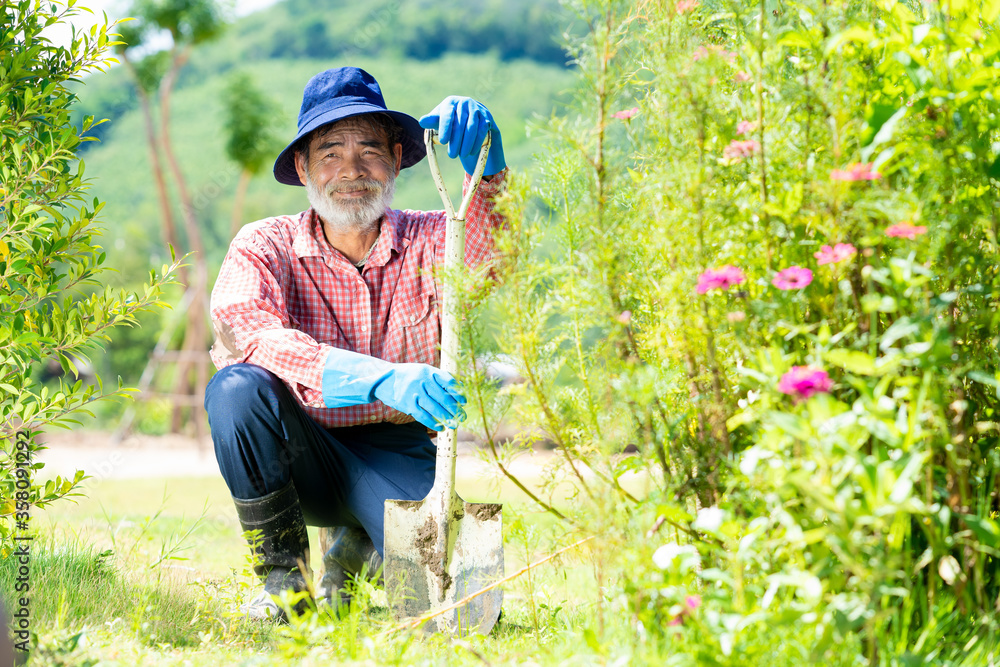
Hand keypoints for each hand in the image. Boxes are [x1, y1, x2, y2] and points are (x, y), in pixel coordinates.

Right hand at [322, 349, 466, 429]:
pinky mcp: (407, 404)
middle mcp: (422, 380)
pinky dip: (433, 423)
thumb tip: (458, 391)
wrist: (383, 379)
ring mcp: (414, 392)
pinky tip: (440, 427)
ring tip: (454, 424)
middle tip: (463, 417)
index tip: (464, 402)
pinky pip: (423, 416)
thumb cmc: (408, 376)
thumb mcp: (422, 371)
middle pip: (443, 397)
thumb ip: (438, 379)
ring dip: (447, 418)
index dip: (458, 393)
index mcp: (428, 371)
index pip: (448, 382)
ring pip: (435, 408)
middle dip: (455, 409)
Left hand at [419, 96, 505, 175]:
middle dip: (456, 141)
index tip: (443, 141)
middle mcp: (465, 102)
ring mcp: (478, 109)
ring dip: (467, 143)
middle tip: (452, 155)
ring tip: (462, 155)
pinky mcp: (488, 118)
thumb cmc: (452, 126)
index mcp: (451, 102)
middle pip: (460, 122)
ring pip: (472, 127)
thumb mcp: (441, 124)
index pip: (447, 114)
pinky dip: (477, 142)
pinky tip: (472, 152)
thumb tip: (422, 121)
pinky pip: (482, 130)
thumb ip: (432, 122)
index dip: (445, 127)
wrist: (473, 126)